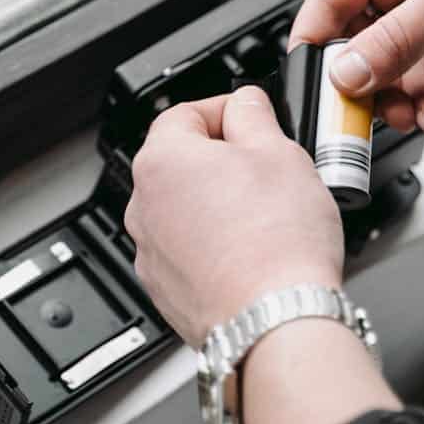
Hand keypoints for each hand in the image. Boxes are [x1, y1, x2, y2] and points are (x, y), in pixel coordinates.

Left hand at [123, 85, 342, 346]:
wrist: (275, 320)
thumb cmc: (277, 243)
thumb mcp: (279, 151)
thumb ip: (253, 114)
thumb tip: (245, 103)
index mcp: (161, 161)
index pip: (185, 112)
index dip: (226, 109)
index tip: (254, 118)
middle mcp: (143, 206)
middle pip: (182, 162)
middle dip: (225, 159)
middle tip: (270, 169)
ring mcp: (150, 252)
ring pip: (186, 209)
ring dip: (220, 203)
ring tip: (267, 215)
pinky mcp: (165, 290)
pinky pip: (188, 250)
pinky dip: (215, 244)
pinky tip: (254, 251)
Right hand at [289, 0, 423, 133]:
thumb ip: (394, 39)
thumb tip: (345, 72)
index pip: (328, 3)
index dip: (317, 49)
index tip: (315, 90)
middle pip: (354, 44)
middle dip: (360, 84)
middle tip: (366, 116)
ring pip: (388, 70)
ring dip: (396, 99)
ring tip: (413, 114)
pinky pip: (423, 80)